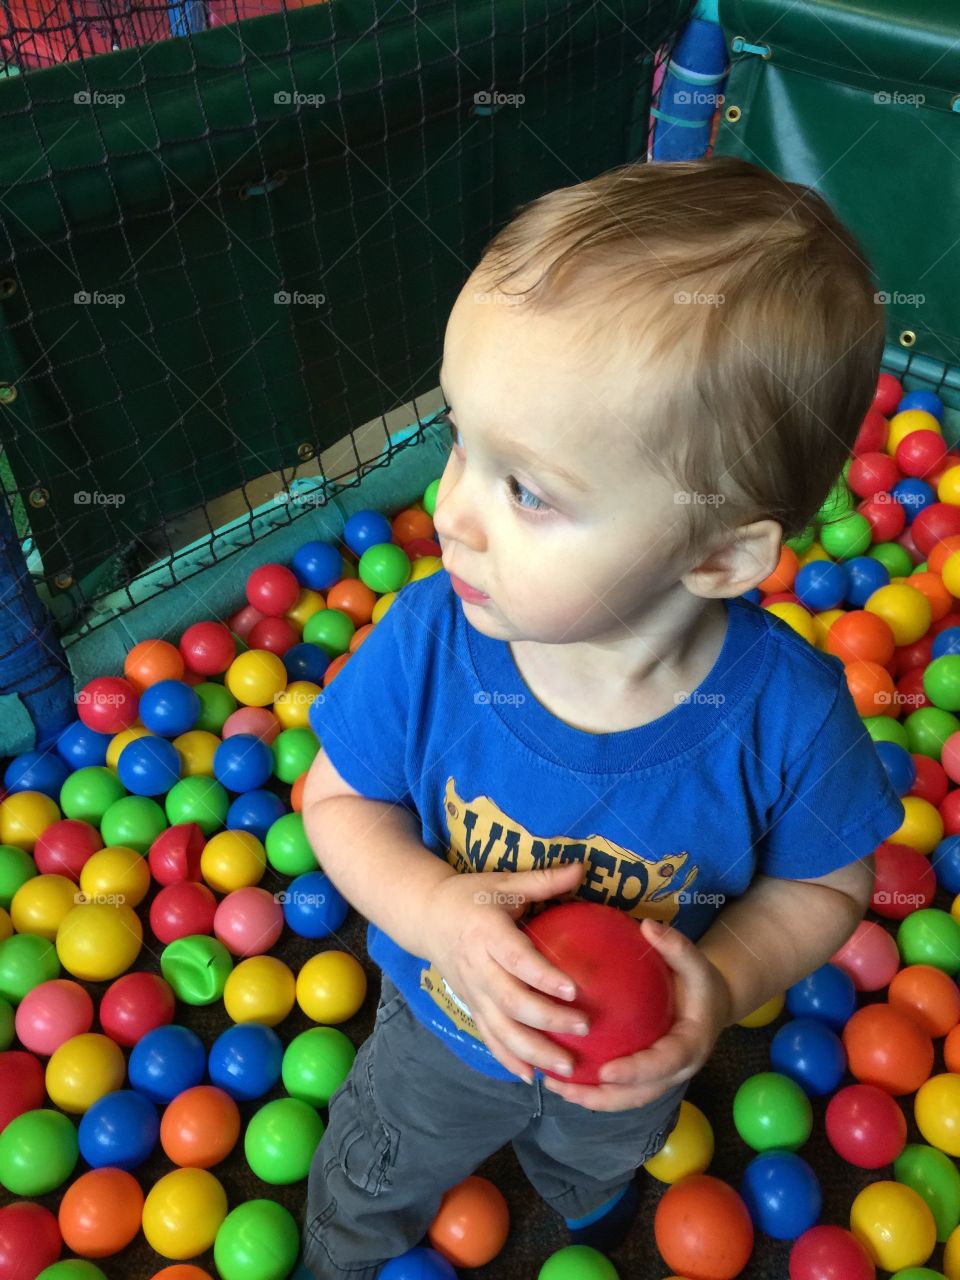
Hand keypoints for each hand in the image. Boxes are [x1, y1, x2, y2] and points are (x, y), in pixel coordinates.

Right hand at [421, 861, 590, 1081]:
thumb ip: (544, 881)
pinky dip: (509, 1059)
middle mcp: (477, 967)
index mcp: (486, 932)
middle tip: (584, 1028)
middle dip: (547, 1019)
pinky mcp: (470, 1006)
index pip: (516, 959)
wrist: (426, 916)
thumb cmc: (472, 896)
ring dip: (533, 1051)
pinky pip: (489, 1038)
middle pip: (510, 1001)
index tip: (574, 990)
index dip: (543, 977)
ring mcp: (472, 992)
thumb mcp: (504, 883)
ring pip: (501, 1029)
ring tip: (567, 1066)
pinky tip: (533, 1078)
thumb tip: (583, 867)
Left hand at [542, 917, 731, 1111]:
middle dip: (602, 1097)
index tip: (606, 1071)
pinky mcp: (645, 1077)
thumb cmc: (700, 982)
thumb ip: (676, 946)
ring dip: (589, 1097)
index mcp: (691, 1046)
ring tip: (552, 1085)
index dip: (635, 1072)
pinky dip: (590, 1086)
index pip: (663, 1065)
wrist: (710, 1003)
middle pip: (638, 1094)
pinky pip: (617, 1089)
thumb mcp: (696, 962)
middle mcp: (675, 1071)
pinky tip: (559, 1074)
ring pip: (624, 1098)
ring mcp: (660, 1078)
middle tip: (566, 1086)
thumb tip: (648, 926)